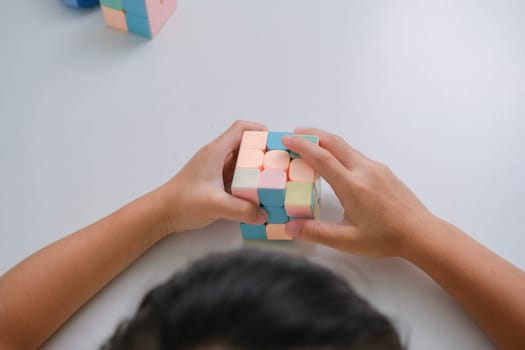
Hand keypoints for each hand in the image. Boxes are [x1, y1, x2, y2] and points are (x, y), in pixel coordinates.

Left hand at [158, 121, 267, 233]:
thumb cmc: (181, 202)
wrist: (161, 213)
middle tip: (279, 165)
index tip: (275, 144)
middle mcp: (216, 157)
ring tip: (273, 179)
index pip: (241, 129)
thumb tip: (263, 214)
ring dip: (256, 168)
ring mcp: (215, 169)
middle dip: (263, 153)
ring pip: (241, 161)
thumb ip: (241, 210)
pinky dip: (248, 180)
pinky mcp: (214, 182)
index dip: (260, 131)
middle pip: (245, 145)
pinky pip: (236, 175)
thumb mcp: (215, 206)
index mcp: (215, 152)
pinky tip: (257, 193)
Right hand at [282, 128, 435, 256]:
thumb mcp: (347, 240)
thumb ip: (317, 232)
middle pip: (334, 143)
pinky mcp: (383, 171)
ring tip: (310, 146)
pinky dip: (339, 151)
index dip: (302, 146)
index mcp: (352, 185)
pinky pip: (356, 155)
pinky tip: (335, 163)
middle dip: (312, 135)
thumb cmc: (386, 238)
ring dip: (325, 142)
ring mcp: (376, 168)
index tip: (287, 140)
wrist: (421, 233)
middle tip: (294, 134)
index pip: (322, 158)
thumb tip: (290, 227)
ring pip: (346, 147)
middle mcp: (364, 170)